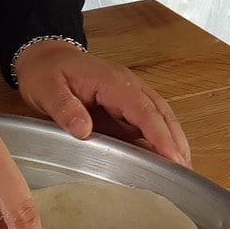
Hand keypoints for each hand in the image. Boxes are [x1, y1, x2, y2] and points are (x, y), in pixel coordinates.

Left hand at [13, 40, 191, 166]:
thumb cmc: (45, 72)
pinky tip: (164, 158)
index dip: (159, 135)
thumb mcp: (46, 89)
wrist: (44, 57)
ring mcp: (128, 94)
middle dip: (175, 141)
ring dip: (173, 140)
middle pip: (161, 113)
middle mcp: (127, 86)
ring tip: (182, 169)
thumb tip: (84, 129)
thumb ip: (64, 108)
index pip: (143, 110)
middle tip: (184, 172)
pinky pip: (147, 121)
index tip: (172, 157)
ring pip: (159, 116)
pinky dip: (160, 138)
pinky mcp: (124, 105)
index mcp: (112, 82)